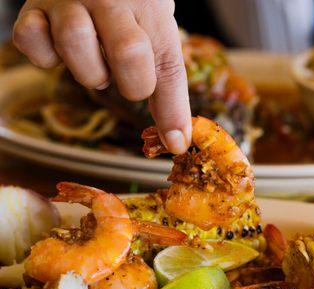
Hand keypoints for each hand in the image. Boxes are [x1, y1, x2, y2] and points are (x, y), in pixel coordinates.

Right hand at [13, 0, 190, 153]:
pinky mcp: (33, 7)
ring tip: (95, 59)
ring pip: (76, 44)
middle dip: (131, 84)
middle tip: (127, 76)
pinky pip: (31, 41)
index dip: (171, 110)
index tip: (174, 143)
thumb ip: (166, 86)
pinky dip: (45, 56)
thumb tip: (175, 142)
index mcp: (150, 7)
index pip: (168, 67)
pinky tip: (58, 47)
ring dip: (89, 70)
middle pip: (129, 53)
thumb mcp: (155, 37)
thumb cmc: (128, 12)